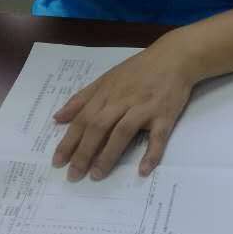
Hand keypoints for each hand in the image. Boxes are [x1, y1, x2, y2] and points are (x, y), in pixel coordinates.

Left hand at [52, 38, 194, 180]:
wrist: (175, 57)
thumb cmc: (139, 70)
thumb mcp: (107, 78)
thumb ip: (83, 98)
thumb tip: (58, 117)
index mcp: (107, 93)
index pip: (83, 119)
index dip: (69, 141)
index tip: (57, 162)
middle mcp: (122, 101)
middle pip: (99, 127)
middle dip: (84, 152)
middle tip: (73, 175)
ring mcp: (144, 108)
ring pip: (123, 132)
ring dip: (109, 155)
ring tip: (97, 175)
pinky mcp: (165, 115)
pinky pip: (158, 137)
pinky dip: (151, 153)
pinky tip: (143, 170)